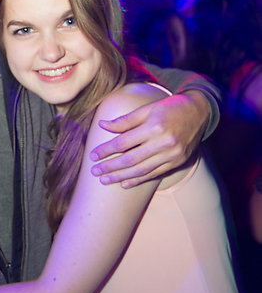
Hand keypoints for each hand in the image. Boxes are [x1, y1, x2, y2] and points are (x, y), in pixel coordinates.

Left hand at [89, 91, 208, 187]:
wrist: (200, 113)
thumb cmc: (170, 108)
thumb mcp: (147, 109)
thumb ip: (125, 120)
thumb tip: (102, 126)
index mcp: (154, 127)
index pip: (124, 142)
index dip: (106, 150)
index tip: (93, 155)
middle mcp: (163, 143)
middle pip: (130, 159)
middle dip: (110, 167)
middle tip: (95, 172)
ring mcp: (171, 155)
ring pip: (141, 170)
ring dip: (121, 177)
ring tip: (105, 180)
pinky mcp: (177, 162)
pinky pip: (154, 174)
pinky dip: (138, 180)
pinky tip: (125, 184)